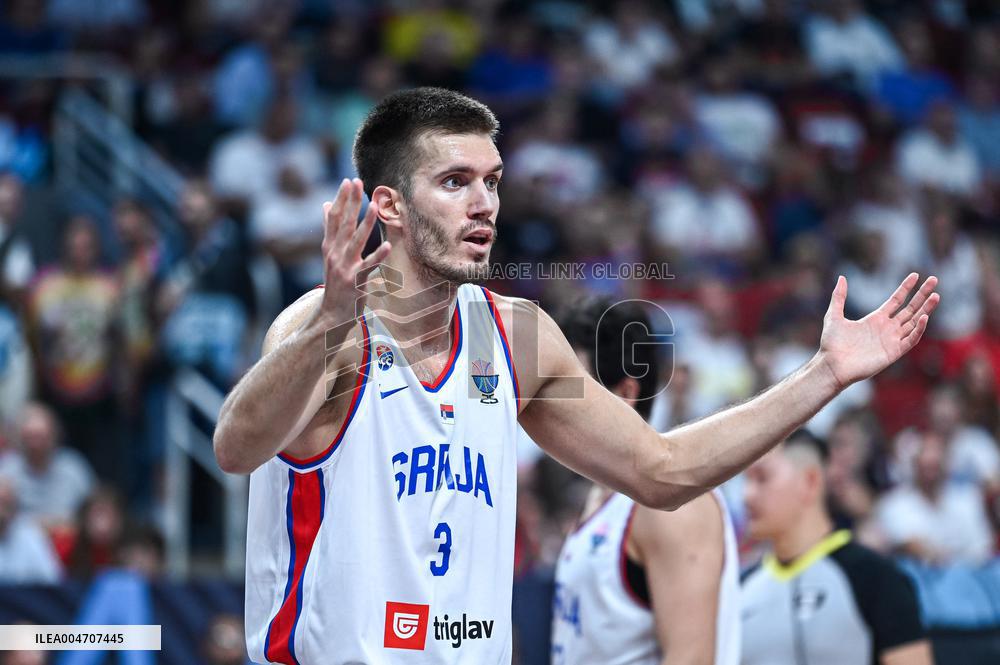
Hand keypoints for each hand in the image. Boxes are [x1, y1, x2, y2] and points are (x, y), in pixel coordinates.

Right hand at [318, 178, 390, 324]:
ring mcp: (344, 267)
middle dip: (351, 202)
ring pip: (356, 241)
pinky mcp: (356, 281)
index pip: (334, 218)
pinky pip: (369, 266)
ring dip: (365, 222)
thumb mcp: (330, 254)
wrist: (331, 314)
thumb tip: (326, 204)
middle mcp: (335, 254)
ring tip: (374, 205)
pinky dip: (378, 255)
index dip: (341, 199)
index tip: (348, 181)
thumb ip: (329, 229)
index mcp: (330, 246)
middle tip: (357, 182)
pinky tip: (388, 245)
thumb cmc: (335, 282)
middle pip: (344, 224)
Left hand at [817, 273, 938, 388]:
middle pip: (910, 309)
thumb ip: (839, 297)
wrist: (832, 365)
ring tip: (936, 295)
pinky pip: (910, 340)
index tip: (916, 275)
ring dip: (926, 309)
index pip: (896, 300)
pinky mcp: (893, 352)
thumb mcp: (834, 316)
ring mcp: (891, 340)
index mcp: (875, 319)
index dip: (906, 288)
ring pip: (914, 322)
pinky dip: (918, 330)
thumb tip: (841, 277)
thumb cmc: (831, 344)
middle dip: (922, 295)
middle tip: (934, 279)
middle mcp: (886, 328)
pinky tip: (924, 317)